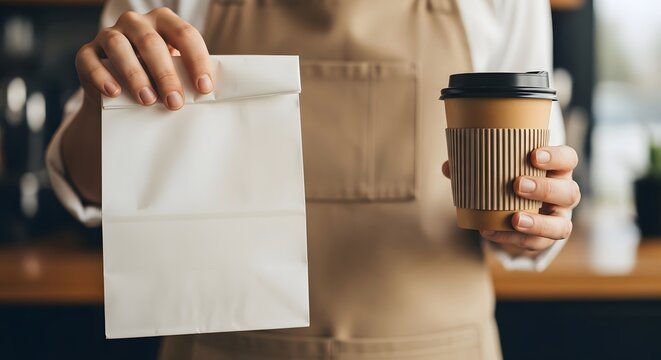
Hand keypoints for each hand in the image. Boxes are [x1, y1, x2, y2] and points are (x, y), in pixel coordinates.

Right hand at [75, 7, 213, 109]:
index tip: (204, 88)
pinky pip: (90, 60)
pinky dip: (102, 77)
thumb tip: (204, 95)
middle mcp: (135, 22)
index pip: (184, 34)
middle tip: (175, 102)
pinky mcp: (87, 52)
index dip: (196, 60)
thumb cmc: (156, 79)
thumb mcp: (173, 73)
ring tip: (147, 100)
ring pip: (118, 46)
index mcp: (164, 22)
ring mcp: (109, 34)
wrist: (118, 93)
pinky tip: (114, 92)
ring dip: (134, 74)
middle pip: (151, 42)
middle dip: (165, 74)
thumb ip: (185, 76)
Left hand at [442, 145, 580, 256]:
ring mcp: (559, 218)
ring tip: (515, 218)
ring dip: (538, 223)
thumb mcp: (499, 171)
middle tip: (517, 184)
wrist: (519, 210)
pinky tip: (492, 232)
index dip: (555, 157)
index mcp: (557, 170)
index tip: (533, 155)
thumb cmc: (511, 181)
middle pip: (568, 191)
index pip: (568, 159)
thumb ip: (476, 166)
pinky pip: (537, 243)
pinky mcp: (547, 238)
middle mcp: (564, 193)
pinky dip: (514, 239)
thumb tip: (449, 166)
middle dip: (544, 188)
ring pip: (561, 224)